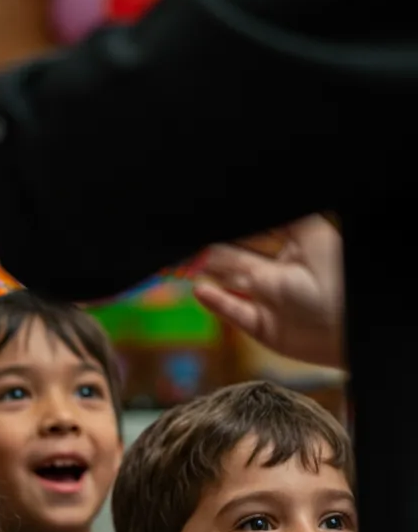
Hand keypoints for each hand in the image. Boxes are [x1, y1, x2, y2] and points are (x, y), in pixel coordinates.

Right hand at [193, 215, 344, 368]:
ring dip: (207, 271)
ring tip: (184, 262)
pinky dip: (215, 301)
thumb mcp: (312, 235)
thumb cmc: (338, 280)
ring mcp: (267, 301)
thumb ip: (282, 222)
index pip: (253, 234)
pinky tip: (199, 289)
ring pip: (229, 282)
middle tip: (189, 244)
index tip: (207, 223)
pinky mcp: (261, 327)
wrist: (347, 330)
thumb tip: (253, 202)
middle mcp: (277, 274)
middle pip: (234, 257)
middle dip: (212, 250)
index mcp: (292, 249)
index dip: (232, 231)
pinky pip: (233, 312)